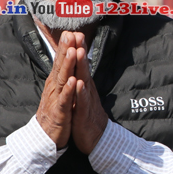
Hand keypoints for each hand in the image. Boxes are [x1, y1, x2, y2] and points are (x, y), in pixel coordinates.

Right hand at [35, 33, 76, 148]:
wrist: (45, 138)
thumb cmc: (55, 112)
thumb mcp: (59, 92)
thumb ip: (62, 76)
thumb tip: (65, 60)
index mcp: (55, 83)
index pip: (60, 62)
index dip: (65, 47)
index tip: (71, 31)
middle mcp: (54, 88)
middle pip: (60, 66)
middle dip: (65, 50)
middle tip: (69, 34)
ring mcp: (56, 100)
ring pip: (63, 80)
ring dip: (68, 66)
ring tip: (73, 52)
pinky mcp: (60, 113)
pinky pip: (65, 100)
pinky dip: (69, 90)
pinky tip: (74, 81)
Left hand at [69, 33, 108, 154]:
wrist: (98, 140)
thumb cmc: (88, 118)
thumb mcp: (84, 97)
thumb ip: (82, 82)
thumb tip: (79, 67)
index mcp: (85, 87)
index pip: (80, 65)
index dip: (77, 49)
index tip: (74, 32)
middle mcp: (87, 91)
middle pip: (83, 68)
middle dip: (80, 51)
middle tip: (77, 34)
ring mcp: (86, 102)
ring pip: (84, 81)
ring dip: (82, 67)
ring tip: (79, 52)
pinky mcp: (84, 115)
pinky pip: (82, 103)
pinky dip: (80, 93)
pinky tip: (78, 83)